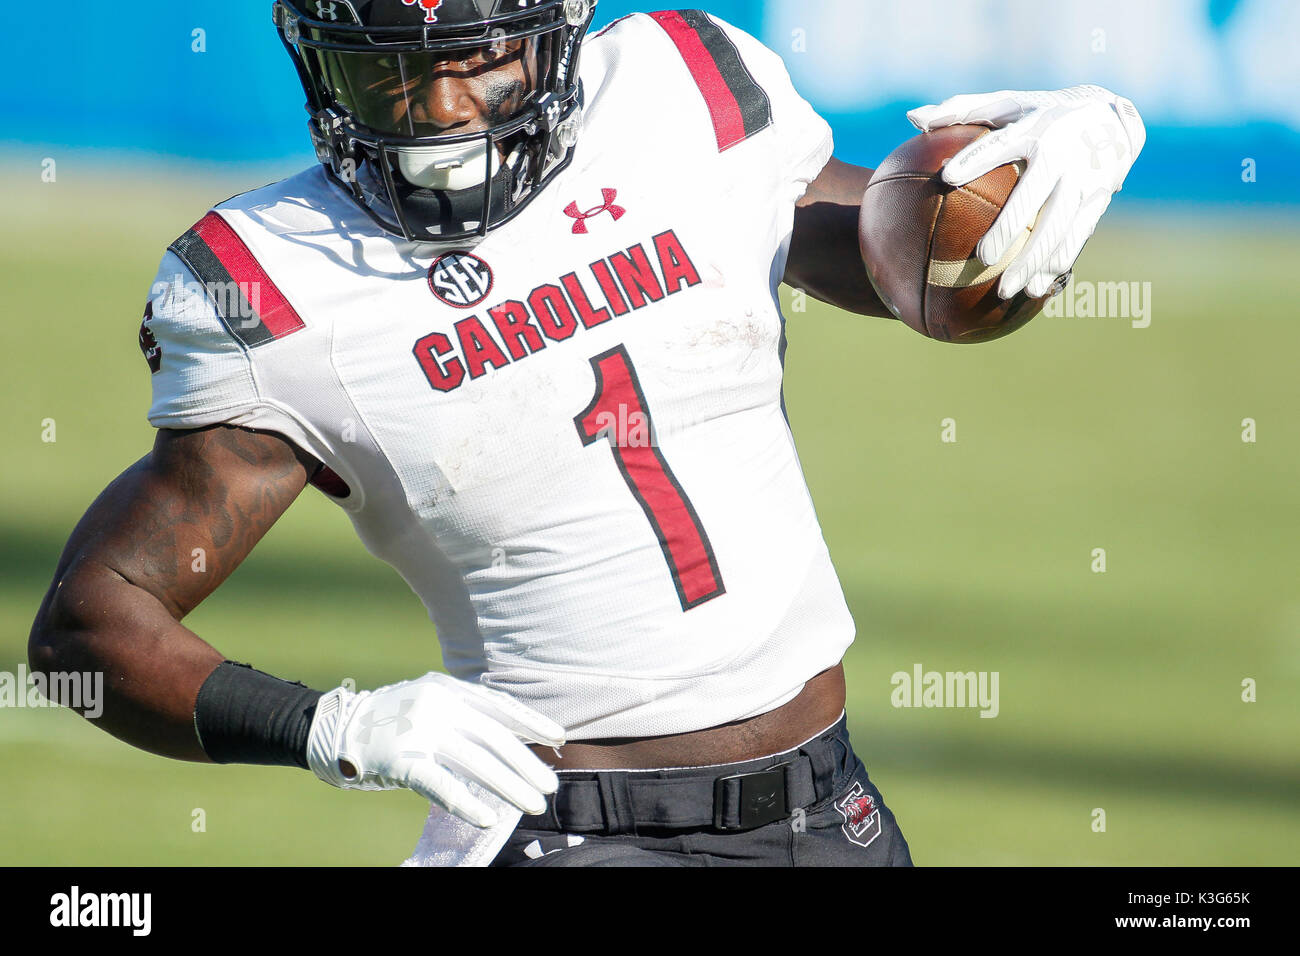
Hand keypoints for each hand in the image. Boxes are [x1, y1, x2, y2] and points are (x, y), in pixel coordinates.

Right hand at [306, 671, 564, 827]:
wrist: (338, 729)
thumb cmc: (393, 720)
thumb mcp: (430, 702)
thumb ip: (465, 714)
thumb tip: (515, 737)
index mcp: (447, 688)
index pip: (499, 705)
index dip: (531, 723)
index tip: (558, 738)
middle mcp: (437, 705)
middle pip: (493, 738)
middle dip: (526, 765)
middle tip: (550, 786)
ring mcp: (419, 732)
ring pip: (476, 763)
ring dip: (509, 787)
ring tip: (534, 805)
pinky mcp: (401, 760)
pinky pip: (440, 785)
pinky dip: (466, 803)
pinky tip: (488, 817)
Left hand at [907, 85, 1144, 298]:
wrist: (1112, 116)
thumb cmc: (1042, 113)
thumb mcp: (1008, 104)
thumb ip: (961, 110)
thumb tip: (913, 118)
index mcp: (1034, 127)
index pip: (1001, 144)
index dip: (976, 158)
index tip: (947, 177)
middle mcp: (1061, 153)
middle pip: (1033, 196)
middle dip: (1009, 227)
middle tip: (983, 258)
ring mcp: (1083, 178)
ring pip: (1057, 225)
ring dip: (1033, 260)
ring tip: (1005, 290)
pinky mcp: (1099, 197)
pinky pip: (1078, 235)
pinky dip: (1056, 263)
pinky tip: (1035, 289)